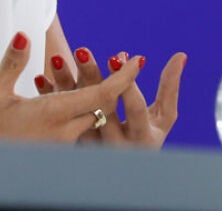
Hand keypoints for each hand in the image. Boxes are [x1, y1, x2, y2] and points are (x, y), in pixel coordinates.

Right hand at [0, 32, 142, 141]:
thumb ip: (13, 63)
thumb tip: (24, 35)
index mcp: (53, 114)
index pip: (100, 94)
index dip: (122, 77)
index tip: (137, 60)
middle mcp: (64, 132)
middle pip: (102, 105)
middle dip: (113, 82)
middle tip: (120, 59)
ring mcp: (63, 144)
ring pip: (92, 116)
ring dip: (99, 95)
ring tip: (101, 72)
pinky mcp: (57, 150)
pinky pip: (79, 127)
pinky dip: (84, 109)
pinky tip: (78, 95)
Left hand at [36, 47, 185, 147]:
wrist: (128, 172)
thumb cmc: (149, 135)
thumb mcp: (164, 117)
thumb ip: (170, 87)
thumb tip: (181, 54)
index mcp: (144, 136)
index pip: (135, 110)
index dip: (126, 83)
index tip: (117, 56)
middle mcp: (120, 144)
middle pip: (103, 109)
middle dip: (92, 76)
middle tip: (81, 50)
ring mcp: (96, 147)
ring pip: (77, 115)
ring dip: (66, 86)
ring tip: (57, 59)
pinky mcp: (76, 146)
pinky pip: (58, 120)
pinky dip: (51, 98)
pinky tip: (41, 77)